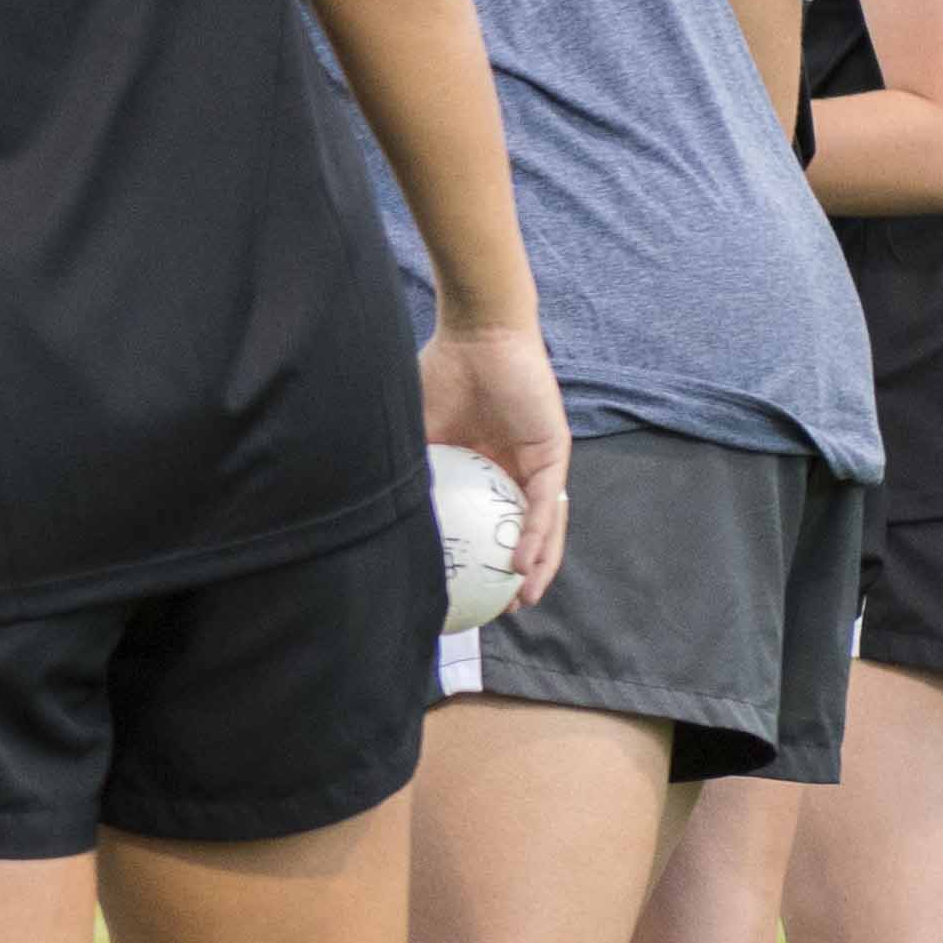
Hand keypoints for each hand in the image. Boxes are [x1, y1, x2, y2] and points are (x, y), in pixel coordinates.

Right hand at [418, 319, 572, 611]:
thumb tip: (389, 518)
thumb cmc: (442, 375)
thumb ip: (416, 476)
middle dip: (519, 574)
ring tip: (521, 597)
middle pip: (524, 530)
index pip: (491, 520)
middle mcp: (515, 467)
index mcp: (485, 464)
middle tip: (502, 607)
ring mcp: (537, 461)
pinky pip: (545, 504)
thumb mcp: (419, 438)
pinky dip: (536, 535)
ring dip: (536, 564)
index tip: (468, 588)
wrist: (476, 336)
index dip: (483, 556)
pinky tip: (522, 563)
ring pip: (543, 525)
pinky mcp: (554, 452)